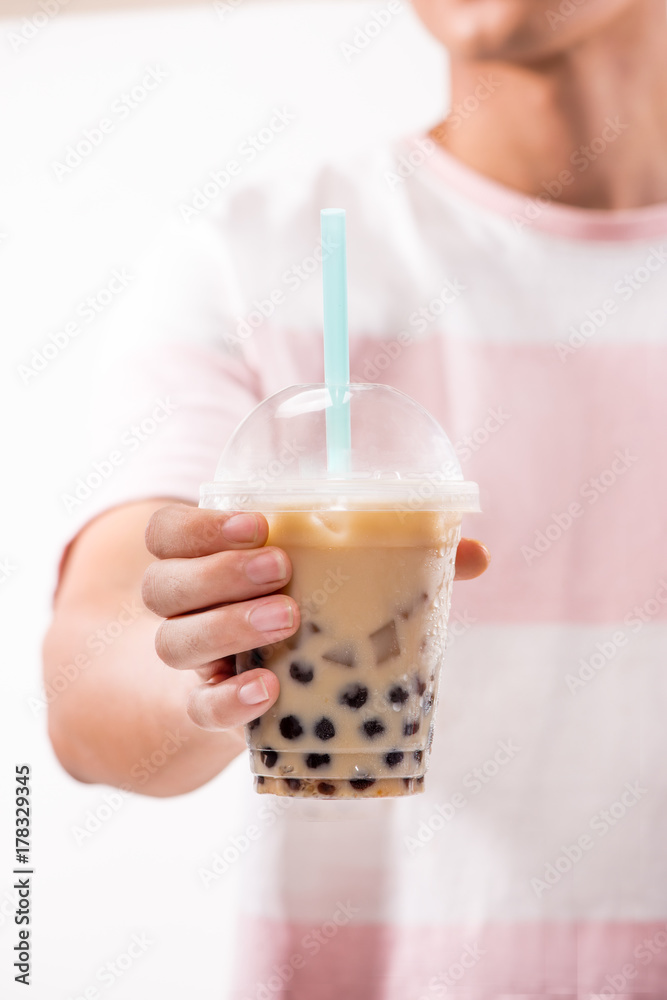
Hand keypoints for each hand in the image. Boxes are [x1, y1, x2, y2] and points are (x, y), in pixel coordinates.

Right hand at [142, 504, 488, 733]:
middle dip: (220, 572)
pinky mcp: (206, 712)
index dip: (201, 526)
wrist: (264, 696)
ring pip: (173, 642)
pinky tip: (266, 690)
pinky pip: (198, 708)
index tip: (261, 522)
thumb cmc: (303, 619)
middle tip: (282, 570)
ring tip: (287, 621)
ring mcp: (194, 664)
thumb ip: (394, 560)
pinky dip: (227, 699)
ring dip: (227, 626)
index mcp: (206, 562)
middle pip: (163, 584)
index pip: (169, 532)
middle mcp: (186, 611)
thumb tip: (475, 551)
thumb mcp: (334, 583)